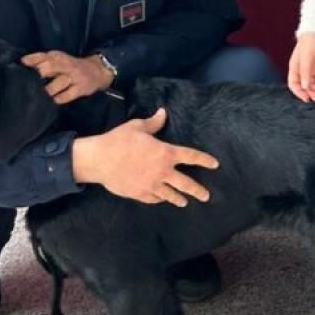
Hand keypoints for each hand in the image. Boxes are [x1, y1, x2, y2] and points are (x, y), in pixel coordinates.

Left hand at [22, 50, 113, 104]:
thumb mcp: (59, 59)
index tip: (22, 65)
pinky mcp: (81, 88)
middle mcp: (67, 64)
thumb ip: (42, 61)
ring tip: (41, 96)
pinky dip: (58, 99)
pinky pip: (67, 95)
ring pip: (58, 83)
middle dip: (39, 74)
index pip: (43, 56)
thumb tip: (22, 64)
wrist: (98, 71)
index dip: (32, 60)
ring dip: (48, 90)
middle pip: (50, 67)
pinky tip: (54, 101)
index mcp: (59, 56)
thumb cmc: (71, 66)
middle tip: (29, 84)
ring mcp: (75, 77)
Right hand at [72, 107, 218, 205]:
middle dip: (198, 190)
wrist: (100, 159)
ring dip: (179, 199)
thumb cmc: (119, 140)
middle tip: (206, 196)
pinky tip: (161, 200)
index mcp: (165, 153)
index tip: (215, 165)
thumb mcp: (138, 127)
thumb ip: (154, 122)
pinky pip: (154, 199)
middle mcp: (162, 171)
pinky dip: (159, 199)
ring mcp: (152, 185)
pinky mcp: (140, 194)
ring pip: (171, 195)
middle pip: (186, 183)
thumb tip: (163, 113)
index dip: (204, 160)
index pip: (191, 156)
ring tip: (185, 202)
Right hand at [288, 32, 314, 101]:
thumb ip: (305, 73)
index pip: (294, 85)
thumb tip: (305, 87)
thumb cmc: (309, 43)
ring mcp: (310, 70)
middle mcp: (301, 70)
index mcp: (294, 68)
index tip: (307, 99)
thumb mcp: (306, 59)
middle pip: (304, 86)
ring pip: (313, 84)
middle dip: (310, 93)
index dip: (299, 93)